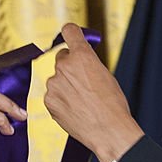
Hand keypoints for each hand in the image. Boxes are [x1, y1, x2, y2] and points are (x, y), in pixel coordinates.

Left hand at [47, 23, 143, 161]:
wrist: (108, 130)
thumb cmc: (112, 105)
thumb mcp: (106, 75)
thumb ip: (89, 63)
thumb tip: (81, 62)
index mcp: (82, 56)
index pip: (69, 31)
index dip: (71, 33)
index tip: (70, 34)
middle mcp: (65, 66)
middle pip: (62, 58)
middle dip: (70, 67)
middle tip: (84, 82)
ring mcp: (54, 84)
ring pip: (57, 79)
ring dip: (65, 86)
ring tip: (82, 101)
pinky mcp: (49, 100)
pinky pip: (53, 95)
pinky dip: (61, 100)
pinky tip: (74, 109)